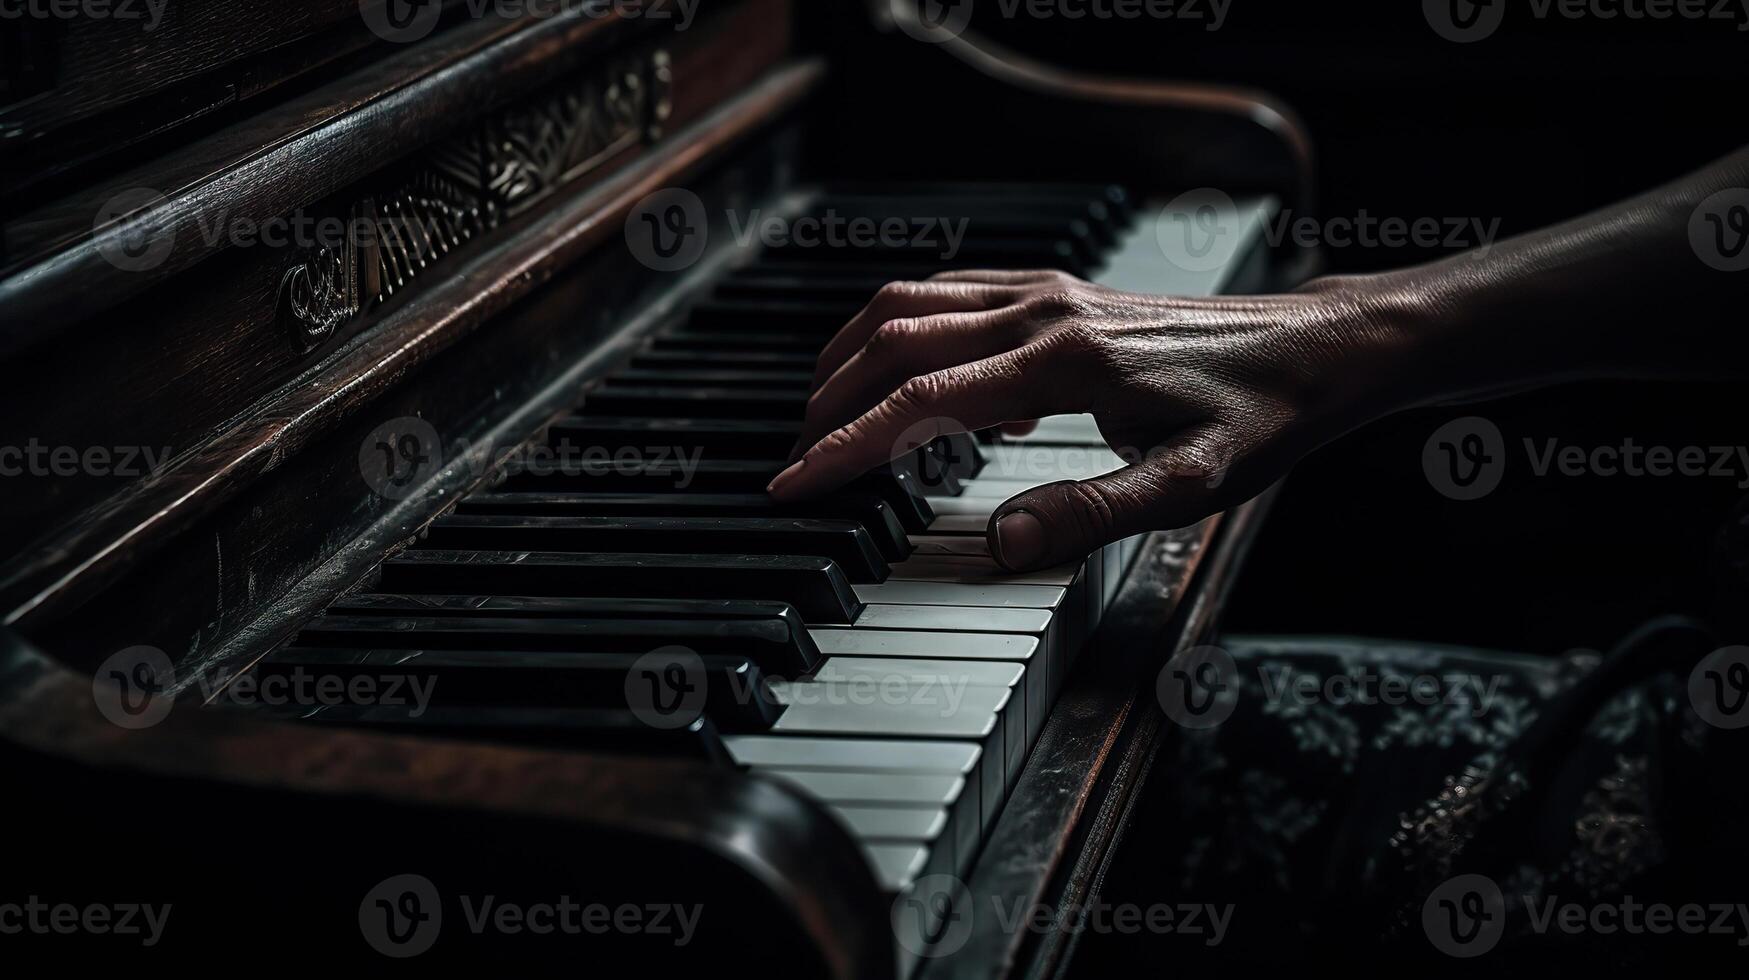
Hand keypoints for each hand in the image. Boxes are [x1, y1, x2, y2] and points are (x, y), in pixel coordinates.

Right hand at [767, 269, 1412, 570]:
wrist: (1314, 350)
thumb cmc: (1259, 416)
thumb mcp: (1190, 485)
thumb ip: (1091, 514)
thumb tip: (999, 542)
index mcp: (1063, 362)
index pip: (919, 402)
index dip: (844, 447)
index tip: (794, 484)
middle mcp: (1043, 310)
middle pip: (894, 342)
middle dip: (829, 403)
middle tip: (795, 461)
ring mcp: (1048, 291)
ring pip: (911, 304)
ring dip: (852, 357)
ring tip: (821, 416)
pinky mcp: (1057, 290)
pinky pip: (949, 294)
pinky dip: (901, 331)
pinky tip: (906, 379)